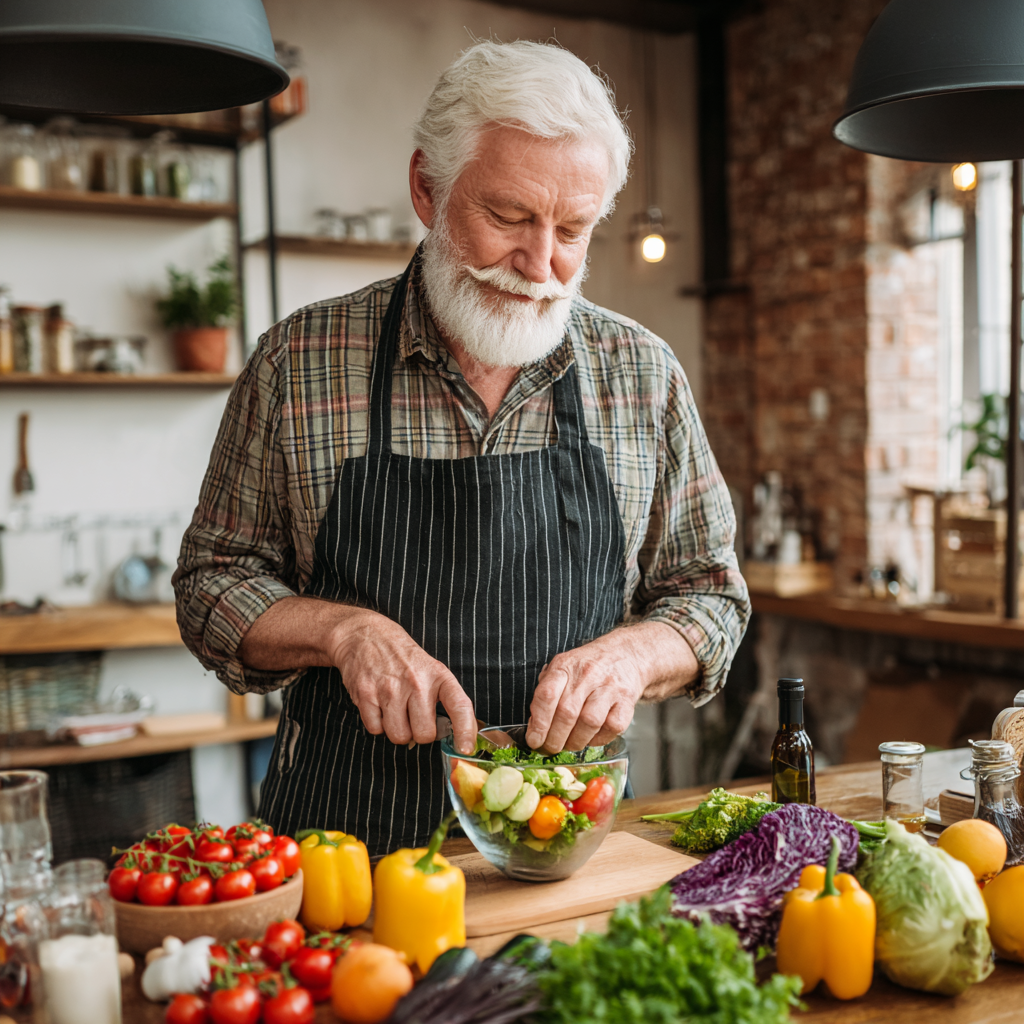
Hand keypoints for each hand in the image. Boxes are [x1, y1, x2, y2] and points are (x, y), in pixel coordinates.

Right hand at [327, 608, 477, 753]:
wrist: (365, 635)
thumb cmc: (401, 657)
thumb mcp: (430, 668)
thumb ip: (441, 698)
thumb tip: (449, 735)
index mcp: (438, 675)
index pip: (459, 706)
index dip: (466, 731)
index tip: (465, 749)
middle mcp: (416, 682)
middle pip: (424, 734)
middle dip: (419, 733)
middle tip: (414, 717)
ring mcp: (390, 689)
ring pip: (399, 736)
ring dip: (397, 730)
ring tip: (395, 709)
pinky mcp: (366, 694)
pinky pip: (375, 730)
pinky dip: (377, 724)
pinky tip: (379, 706)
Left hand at [525, 622, 699, 752]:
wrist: (626, 654)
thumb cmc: (589, 666)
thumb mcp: (563, 667)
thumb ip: (548, 690)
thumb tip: (535, 723)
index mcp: (565, 666)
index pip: (547, 695)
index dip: (539, 723)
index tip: (534, 740)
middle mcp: (587, 674)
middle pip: (567, 713)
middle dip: (555, 738)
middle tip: (550, 748)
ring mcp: (609, 687)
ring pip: (590, 722)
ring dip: (576, 741)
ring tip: (570, 744)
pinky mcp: (627, 700)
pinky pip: (613, 727)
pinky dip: (600, 739)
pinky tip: (592, 738)